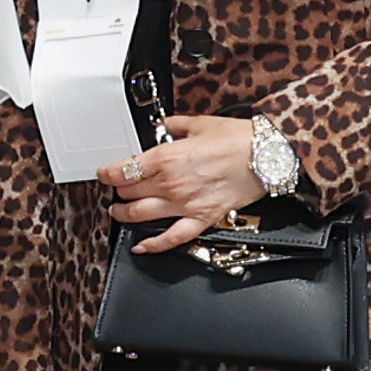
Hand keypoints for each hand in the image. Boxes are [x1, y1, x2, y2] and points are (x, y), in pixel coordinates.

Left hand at [99, 115, 268, 257]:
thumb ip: (176, 125)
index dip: (107, 173)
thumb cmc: (238, 139)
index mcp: (166, 158)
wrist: (267, 156)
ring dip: (124, 214)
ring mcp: (184, 204)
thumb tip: (165, 125)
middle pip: (128, 192)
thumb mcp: (200, 123)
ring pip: (140, 215)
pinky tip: (142, 247)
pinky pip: (172, 238)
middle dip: (118, 190)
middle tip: (117, 188)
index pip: (123, 170)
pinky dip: (153, 245)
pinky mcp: (201, 219)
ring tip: (119, 212)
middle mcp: (170, 183)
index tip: (104, 173)